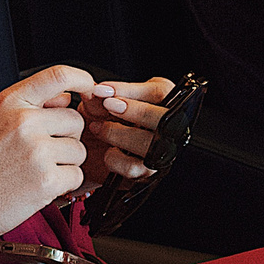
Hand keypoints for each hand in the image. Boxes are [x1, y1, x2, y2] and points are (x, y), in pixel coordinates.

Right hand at [0, 62, 91, 250]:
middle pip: (76, 120)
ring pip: (79, 150)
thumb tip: (67, 97)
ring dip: (65, 163)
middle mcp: (24, 121)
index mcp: (10, 102)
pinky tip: (39, 185)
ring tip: (36, 170)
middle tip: (41, 151)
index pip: (58, 76)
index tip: (90, 89)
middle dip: (66, 137)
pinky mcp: (46, 180)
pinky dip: (63, 184)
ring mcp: (37, 151)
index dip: (82, 79)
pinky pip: (76, 175)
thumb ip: (29, 104)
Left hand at [70, 75, 171, 190]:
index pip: (159, 92)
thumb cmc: (104, 119)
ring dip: (118, 134)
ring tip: (97, 127)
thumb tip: (95, 91)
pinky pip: (133, 167)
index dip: (130, 90)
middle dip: (134, 111)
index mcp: (163, 102)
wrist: (94, 152)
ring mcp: (160, 153)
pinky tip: (107, 150)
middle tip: (108, 105)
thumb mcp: (101, 102)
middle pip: (164, 118)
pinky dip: (114, 158)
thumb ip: (100, 96)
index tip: (102, 90)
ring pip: (149, 144)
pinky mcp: (147, 173)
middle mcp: (169, 127)